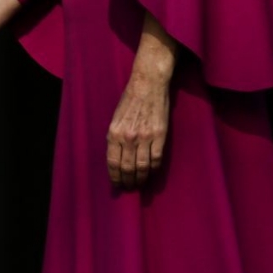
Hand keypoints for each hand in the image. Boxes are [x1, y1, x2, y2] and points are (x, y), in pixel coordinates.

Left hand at [106, 63, 169, 188]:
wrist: (147, 84)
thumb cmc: (129, 100)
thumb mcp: (115, 118)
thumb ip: (116, 138)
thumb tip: (117, 158)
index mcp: (114, 133)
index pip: (112, 163)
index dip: (115, 177)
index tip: (117, 185)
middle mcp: (128, 137)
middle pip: (127, 168)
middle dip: (128, 182)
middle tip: (129, 188)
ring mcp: (144, 137)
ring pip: (142, 167)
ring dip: (141, 179)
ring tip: (140, 185)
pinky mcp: (159, 136)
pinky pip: (156, 159)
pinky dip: (153, 170)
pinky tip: (151, 174)